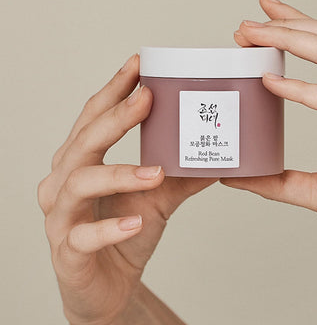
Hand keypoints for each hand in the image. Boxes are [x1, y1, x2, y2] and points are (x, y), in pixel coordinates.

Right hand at [37, 54, 216, 324]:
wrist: (106, 287)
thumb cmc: (124, 234)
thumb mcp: (157, 198)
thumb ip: (182, 175)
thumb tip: (221, 154)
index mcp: (81, 162)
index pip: (93, 117)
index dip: (113, 89)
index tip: (138, 63)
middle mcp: (64, 182)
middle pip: (83, 142)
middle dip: (115, 117)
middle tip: (147, 98)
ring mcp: (61, 218)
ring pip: (79, 183)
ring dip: (119, 173)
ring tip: (155, 171)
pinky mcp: (68, 253)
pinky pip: (83, 238)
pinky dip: (111, 227)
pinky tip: (137, 221)